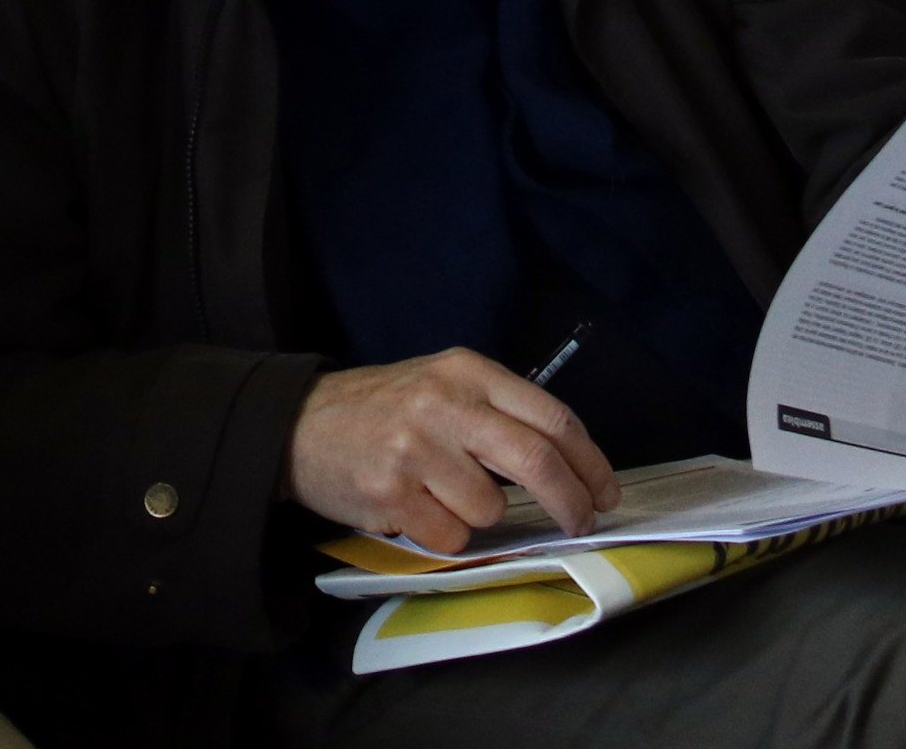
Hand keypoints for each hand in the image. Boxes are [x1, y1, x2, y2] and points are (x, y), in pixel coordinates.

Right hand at [286, 350, 618, 556]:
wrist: (299, 426)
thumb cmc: (383, 409)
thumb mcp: (441, 385)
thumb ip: (497, 412)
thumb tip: (568, 465)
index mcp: (466, 371)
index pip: (551, 416)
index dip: (590, 461)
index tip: (605, 491)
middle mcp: (444, 404)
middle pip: (536, 460)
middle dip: (571, 500)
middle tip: (582, 522)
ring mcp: (416, 449)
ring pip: (490, 506)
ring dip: (480, 514)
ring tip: (441, 493)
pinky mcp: (391, 493)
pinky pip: (450, 534)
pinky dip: (443, 532)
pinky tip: (415, 508)